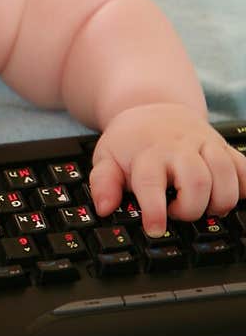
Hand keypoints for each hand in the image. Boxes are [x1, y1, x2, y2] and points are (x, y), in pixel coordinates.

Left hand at [89, 103, 245, 236]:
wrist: (153, 107)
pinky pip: (244, 167)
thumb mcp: (106, 158)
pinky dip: (243, 186)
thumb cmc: (131, 141)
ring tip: (206, 209)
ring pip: (226, 174)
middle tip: (178, 214)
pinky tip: (230, 195)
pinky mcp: (224, 147)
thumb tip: (105, 207)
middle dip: (191, 208)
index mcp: (148, 153)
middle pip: (198, 181)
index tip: (155, 229)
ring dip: (220, 201)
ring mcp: (206, 145)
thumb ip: (103, 183)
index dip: (155, 210)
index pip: (151, 183)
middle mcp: (180, 147)